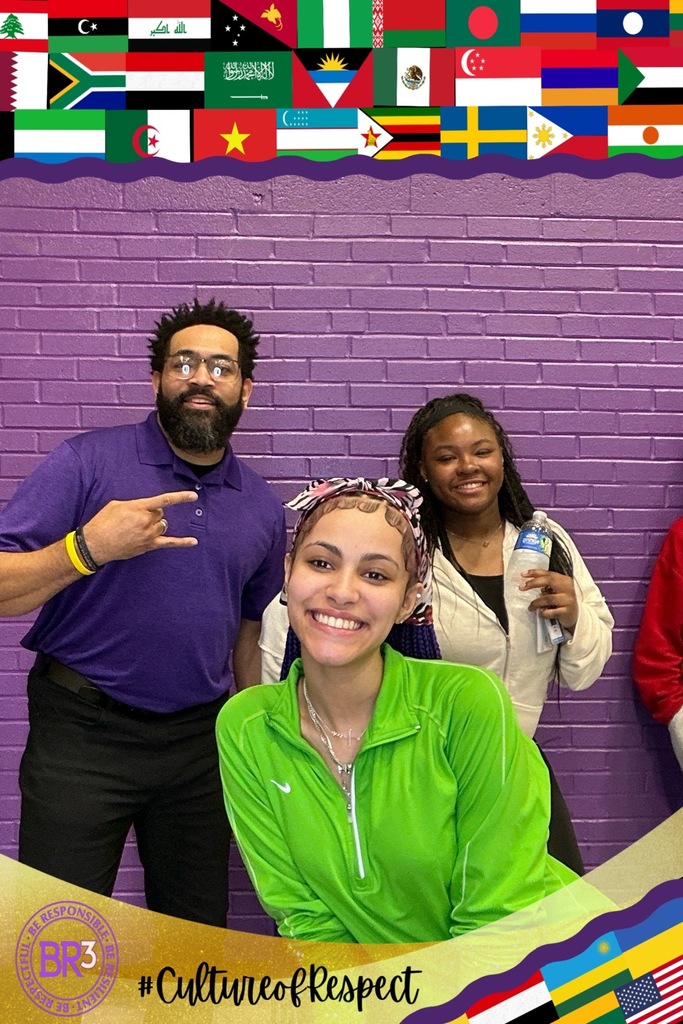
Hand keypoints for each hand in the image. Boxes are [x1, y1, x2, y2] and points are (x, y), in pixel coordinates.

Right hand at [80, 491, 198, 565]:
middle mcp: (146, 521)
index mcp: (139, 507)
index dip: (180, 498)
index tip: (194, 496)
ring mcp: (149, 534)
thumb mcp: (116, 505)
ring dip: (156, 524)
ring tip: (139, 527)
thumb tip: (144, 508)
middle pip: (161, 514)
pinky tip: (194, 541)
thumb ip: (135, 504)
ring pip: (163, 525)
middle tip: (136, 518)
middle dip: (152, 514)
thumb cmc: (103, 522)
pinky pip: (169, 543)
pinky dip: (182, 543)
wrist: (96, 544)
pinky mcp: (148, 546)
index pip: (164, 500)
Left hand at [519, 570, 578, 630]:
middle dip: (533, 583)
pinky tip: (541, 614)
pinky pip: (552, 612)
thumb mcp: (556, 589)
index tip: (522, 574)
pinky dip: (544, 613)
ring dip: (536, 603)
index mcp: (564, 580)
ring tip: (531, 607)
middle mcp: (568, 588)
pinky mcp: (567, 611)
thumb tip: (526, 580)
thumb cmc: (562, 600)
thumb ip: (546, 583)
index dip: (535, 572)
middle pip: (549, 581)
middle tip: (521, 587)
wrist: (575, 615)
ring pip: (548, 598)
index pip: (548, 573)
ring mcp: (568, 600)